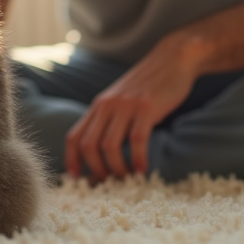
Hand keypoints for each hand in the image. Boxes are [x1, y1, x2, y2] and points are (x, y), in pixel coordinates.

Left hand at [65, 40, 200, 180]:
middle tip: (109, 183)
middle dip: (96, 170)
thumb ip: (110, 122)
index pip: (74, 136)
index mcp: (98, 106)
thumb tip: (103, 153)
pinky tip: (143, 169)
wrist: (171, 59)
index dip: (72, 160)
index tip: (77, 179)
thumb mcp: (121, 101)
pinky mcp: (146, 106)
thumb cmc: (147, 87)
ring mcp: (125, 105)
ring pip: (109, 145)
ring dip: (117, 168)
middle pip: (88, 145)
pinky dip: (138, 158)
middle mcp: (106, 105)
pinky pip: (137, 139)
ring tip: (128, 179)